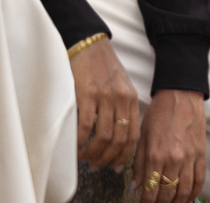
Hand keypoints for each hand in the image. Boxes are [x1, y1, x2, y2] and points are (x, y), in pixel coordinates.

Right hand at [70, 39, 139, 168]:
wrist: (89, 45)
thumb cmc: (103, 67)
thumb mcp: (121, 86)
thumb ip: (122, 108)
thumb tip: (117, 136)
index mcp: (131, 99)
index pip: (133, 135)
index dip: (125, 155)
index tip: (116, 166)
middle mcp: (121, 99)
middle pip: (119, 139)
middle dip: (108, 158)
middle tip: (98, 165)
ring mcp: (105, 97)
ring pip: (104, 136)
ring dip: (93, 152)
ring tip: (85, 158)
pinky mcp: (88, 94)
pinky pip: (86, 125)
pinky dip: (81, 141)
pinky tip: (76, 146)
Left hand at [134, 89, 205, 202]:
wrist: (180, 95)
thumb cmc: (159, 112)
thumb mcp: (142, 135)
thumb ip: (139, 163)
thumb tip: (134, 187)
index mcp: (155, 154)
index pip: (151, 190)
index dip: (146, 202)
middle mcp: (173, 159)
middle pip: (167, 194)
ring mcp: (190, 158)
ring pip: (184, 191)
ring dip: (176, 202)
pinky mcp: (201, 154)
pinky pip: (199, 180)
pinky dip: (193, 193)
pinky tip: (187, 197)